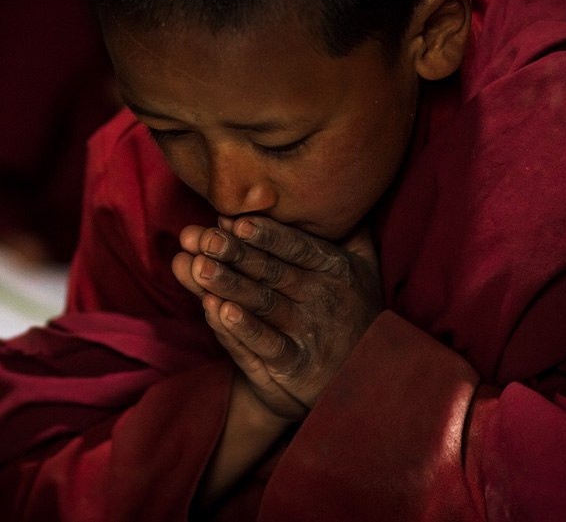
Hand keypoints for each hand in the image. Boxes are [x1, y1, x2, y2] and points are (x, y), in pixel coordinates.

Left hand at [173, 216, 382, 416]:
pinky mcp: (297, 364)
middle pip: (272, 271)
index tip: (237, 220)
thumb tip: (334, 190)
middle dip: (237, 254)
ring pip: (263, 303)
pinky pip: (267, 344)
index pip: (296, 245)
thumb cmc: (354, 309)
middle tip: (205, 239)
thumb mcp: (364, 266)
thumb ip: (348, 231)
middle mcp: (321, 296)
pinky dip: (243, 329)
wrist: (365, 375)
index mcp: (334, 267)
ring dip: (230, 285)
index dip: (267, 233)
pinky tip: (219, 312)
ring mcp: (308, 330)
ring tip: (200, 268)